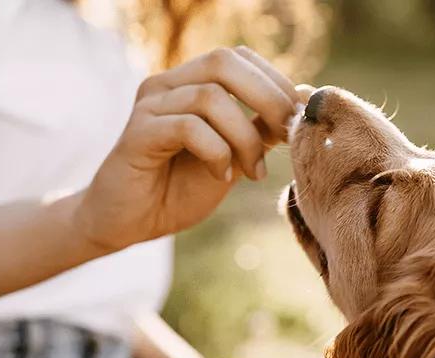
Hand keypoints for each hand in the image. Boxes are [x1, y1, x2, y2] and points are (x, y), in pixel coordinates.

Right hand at [76, 47, 302, 249]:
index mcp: (189, 82)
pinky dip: (217, 152)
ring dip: (244, 137)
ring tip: (252, 172)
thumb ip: (260, 129)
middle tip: (286, 136)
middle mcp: (167, 84)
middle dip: (266, 98)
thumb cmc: (179, 188)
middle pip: (224, 62)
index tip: (297, 120)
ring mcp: (150, 105)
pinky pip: (188, 127)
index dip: (274, 82)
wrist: (131, 222)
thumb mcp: (233, 156)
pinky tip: (222, 176)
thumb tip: (303, 100)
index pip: (238, 57)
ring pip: (210, 97)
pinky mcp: (138, 133)